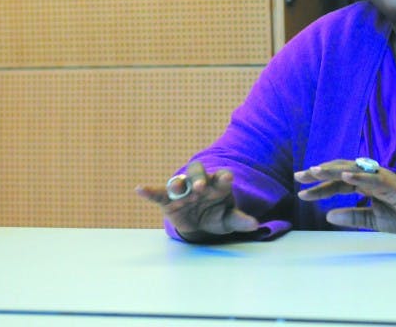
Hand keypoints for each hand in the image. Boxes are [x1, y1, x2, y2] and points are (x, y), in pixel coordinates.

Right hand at [135, 162, 258, 240]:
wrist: (200, 224)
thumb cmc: (217, 216)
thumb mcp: (229, 219)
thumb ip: (240, 220)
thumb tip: (255, 225)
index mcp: (218, 185)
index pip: (222, 176)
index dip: (224, 176)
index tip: (227, 178)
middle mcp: (200, 183)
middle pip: (198, 172)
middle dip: (199, 177)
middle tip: (201, 187)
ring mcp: (184, 190)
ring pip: (179, 180)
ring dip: (178, 182)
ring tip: (177, 188)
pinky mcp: (168, 200)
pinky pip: (158, 193)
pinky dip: (149, 191)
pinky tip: (140, 189)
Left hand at [294, 159, 395, 234]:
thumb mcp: (373, 221)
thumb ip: (352, 217)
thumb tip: (327, 216)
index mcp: (366, 185)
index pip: (338, 183)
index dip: (320, 187)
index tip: (301, 192)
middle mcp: (372, 177)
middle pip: (341, 172)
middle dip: (320, 173)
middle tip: (298, 177)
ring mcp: (382, 179)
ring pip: (354, 170)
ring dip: (334, 169)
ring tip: (315, 170)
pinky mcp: (394, 185)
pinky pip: (374, 179)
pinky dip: (359, 175)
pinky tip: (344, 175)